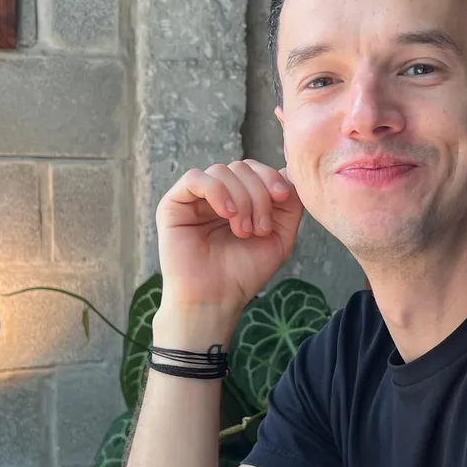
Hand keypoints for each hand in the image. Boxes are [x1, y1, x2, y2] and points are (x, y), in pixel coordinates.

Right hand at [155, 159, 303, 329]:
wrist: (215, 300)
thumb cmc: (243, 273)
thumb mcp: (280, 236)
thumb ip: (290, 204)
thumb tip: (293, 171)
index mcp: (239, 199)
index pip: (255, 168)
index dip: (271, 176)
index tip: (283, 197)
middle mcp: (217, 195)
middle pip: (242, 167)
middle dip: (258, 194)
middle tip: (260, 228)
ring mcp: (195, 198)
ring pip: (222, 171)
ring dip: (241, 199)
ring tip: (243, 231)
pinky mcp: (173, 204)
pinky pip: (195, 178)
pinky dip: (217, 192)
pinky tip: (226, 215)